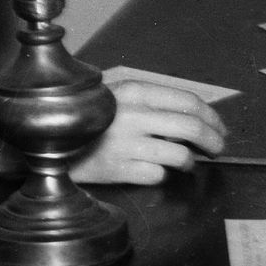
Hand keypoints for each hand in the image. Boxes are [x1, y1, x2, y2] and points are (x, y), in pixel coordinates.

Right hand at [67, 79, 227, 185]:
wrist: (44, 138)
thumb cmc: (88, 114)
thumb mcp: (116, 93)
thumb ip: (152, 99)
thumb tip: (196, 113)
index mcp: (134, 90)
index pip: (189, 101)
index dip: (213, 117)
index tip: (220, 127)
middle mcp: (132, 115)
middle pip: (192, 127)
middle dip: (214, 140)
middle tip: (218, 148)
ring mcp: (125, 144)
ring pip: (180, 155)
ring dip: (191, 161)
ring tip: (188, 162)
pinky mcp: (117, 170)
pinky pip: (157, 175)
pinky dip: (165, 175)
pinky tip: (159, 170)